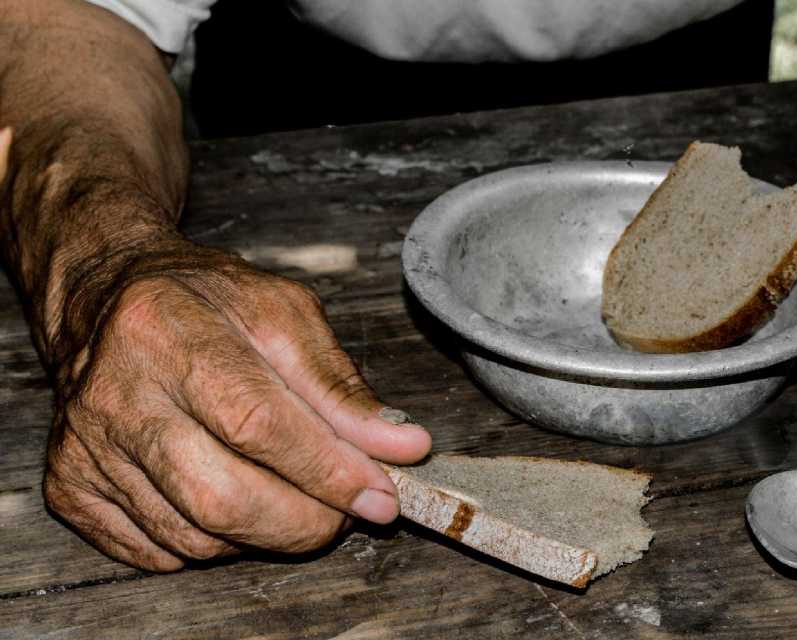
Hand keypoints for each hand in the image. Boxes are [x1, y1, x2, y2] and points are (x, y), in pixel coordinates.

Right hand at [42, 240, 430, 570]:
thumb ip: (342, 386)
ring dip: (267, 534)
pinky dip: (216, 542)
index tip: (381, 493)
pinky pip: (157, 552)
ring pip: (193, 536)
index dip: (328, 470)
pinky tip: (238, 499)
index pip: (257, 423)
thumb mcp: (286, 316)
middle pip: (221, 496)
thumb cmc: (207, 302)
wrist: (109, 298)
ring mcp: (85, 447)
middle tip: (348, 511)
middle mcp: (115, 394)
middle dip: (304, 521)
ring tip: (297, 497)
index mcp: (169, 331)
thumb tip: (403, 447)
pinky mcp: (71, 487)